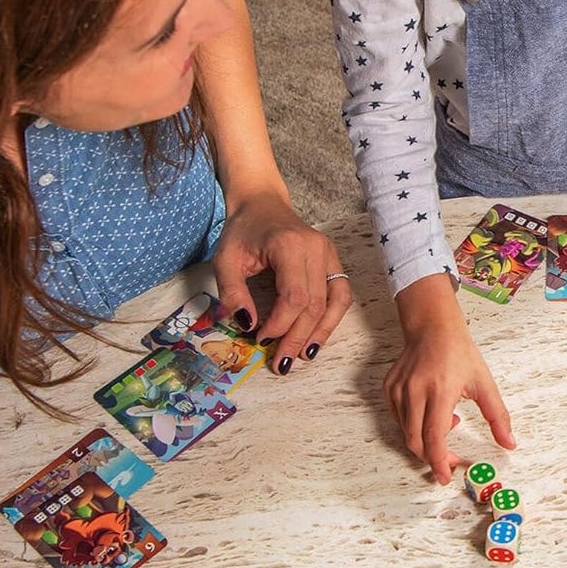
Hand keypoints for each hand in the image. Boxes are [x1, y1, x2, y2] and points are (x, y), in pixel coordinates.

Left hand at [211, 191, 351, 373]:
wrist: (263, 204)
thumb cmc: (243, 231)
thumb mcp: (225, 259)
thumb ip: (233, 293)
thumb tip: (248, 325)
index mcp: (290, 246)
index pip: (295, 296)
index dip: (280, 324)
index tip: (261, 339)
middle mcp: (317, 249)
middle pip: (316, 304)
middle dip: (298, 337)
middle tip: (282, 363)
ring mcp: (330, 254)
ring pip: (335, 302)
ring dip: (321, 333)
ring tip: (304, 355)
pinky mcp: (334, 261)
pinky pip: (341, 295)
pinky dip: (331, 319)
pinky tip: (317, 336)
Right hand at [389, 273, 514, 483]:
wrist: (433, 328)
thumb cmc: (459, 353)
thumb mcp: (484, 383)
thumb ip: (498, 416)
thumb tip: (509, 443)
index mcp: (439, 391)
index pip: (434, 438)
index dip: (439, 462)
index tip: (445, 476)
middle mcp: (414, 392)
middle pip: (416, 442)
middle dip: (432, 458)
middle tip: (450, 461)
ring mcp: (398, 391)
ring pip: (407, 433)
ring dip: (426, 439)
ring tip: (448, 421)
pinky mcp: (389, 390)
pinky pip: (400, 420)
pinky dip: (416, 426)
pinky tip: (433, 413)